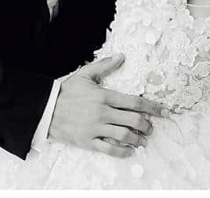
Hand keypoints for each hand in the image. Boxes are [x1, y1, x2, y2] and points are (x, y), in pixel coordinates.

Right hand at [48, 54, 168, 157]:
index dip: (152, 107)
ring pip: (125, 136)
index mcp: (103, 96)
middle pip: (133, 121)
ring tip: (142, 140)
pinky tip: (129, 150)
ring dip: (138, 139)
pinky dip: (123, 152)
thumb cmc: (67, 92)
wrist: (46, 108)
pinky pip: (110, 149)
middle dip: (147, 125)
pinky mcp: (88, 141)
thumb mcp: (85, 75)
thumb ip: (104, 66)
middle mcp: (101, 112)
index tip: (163, 111)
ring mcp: (95, 128)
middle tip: (150, 127)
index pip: (134, 102)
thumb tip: (122, 56)